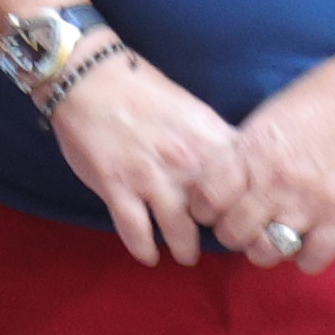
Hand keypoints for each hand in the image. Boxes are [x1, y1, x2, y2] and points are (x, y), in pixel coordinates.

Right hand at [46, 48, 246, 264]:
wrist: (88, 78)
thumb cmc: (141, 89)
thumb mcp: (193, 112)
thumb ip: (215, 143)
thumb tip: (235, 174)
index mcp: (212, 140)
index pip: (246, 189)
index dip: (246, 209)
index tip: (242, 218)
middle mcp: (188, 162)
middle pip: (217, 216)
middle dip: (218, 232)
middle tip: (216, 239)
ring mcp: (151, 177)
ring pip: (179, 231)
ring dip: (185, 248)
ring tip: (186, 254)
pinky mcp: (117, 187)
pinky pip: (136, 231)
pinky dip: (144, 249)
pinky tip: (149, 256)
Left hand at [200, 55, 334, 272]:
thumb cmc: (323, 96)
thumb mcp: (270, 115)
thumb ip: (247, 149)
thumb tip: (227, 175)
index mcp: (251, 151)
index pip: (207, 197)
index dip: (204, 208)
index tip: (212, 208)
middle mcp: (274, 181)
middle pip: (233, 231)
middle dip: (232, 233)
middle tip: (241, 227)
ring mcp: (308, 201)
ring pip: (267, 250)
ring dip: (264, 250)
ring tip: (270, 240)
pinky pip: (314, 256)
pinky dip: (307, 259)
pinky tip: (306, 247)